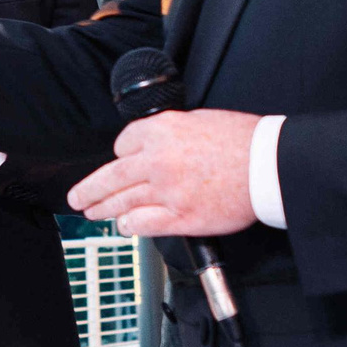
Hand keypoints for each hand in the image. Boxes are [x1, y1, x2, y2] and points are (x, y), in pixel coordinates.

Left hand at [69, 109, 261, 236]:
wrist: (268, 164)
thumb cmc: (242, 140)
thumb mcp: (198, 120)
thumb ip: (169, 133)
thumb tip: (152, 146)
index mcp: (161, 131)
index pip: (122, 145)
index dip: (121, 155)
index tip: (121, 162)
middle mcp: (156, 160)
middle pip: (110, 177)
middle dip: (89, 189)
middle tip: (77, 197)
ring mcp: (166, 191)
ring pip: (120, 203)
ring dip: (102, 209)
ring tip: (92, 212)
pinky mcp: (179, 217)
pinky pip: (142, 224)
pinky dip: (129, 225)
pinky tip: (125, 225)